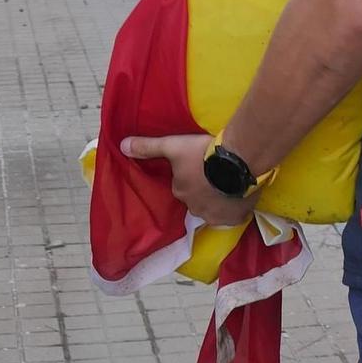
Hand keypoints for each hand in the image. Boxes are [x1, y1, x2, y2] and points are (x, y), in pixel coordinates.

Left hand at [120, 133, 252, 226]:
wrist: (239, 160)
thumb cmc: (203, 153)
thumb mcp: (173, 145)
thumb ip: (148, 147)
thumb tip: (122, 146)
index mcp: (180, 192)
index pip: (182, 187)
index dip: (190, 177)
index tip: (199, 166)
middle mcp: (195, 208)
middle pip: (197, 200)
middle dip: (203, 190)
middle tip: (215, 173)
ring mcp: (217, 216)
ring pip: (214, 209)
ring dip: (218, 200)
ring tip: (229, 183)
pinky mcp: (236, 218)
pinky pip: (233, 216)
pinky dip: (234, 209)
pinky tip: (239, 196)